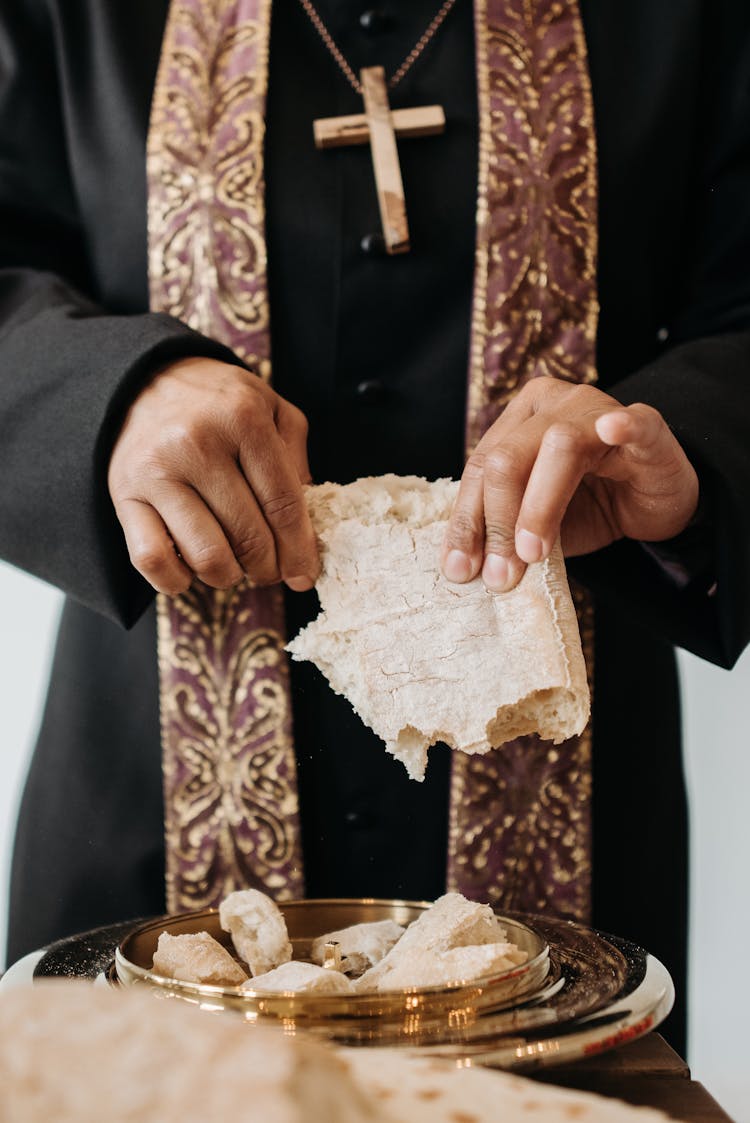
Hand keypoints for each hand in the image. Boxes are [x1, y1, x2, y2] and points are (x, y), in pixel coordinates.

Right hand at [108, 357, 318, 594]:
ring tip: (234, 566)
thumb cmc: (218, 404)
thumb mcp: (270, 409)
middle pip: (249, 536)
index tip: (304, 575)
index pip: (283, 504)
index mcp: (243, 419)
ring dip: (229, 576)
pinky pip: (153, 561)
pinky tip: (192, 571)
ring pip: (206, 557)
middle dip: (268, 568)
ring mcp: (157, 471)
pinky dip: (177, 581)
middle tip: (270, 570)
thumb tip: (305, 525)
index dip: (299, 550)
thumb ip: (296, 459)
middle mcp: (197, 443)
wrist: (145, 381)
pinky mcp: (125, 495)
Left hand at [442, 377, 699, 591]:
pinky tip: (612, 429)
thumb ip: (505, 533)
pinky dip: (620, 426)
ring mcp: (599, 410)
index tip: (460, 570)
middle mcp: (552, 406)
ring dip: (539, 506)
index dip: (467, 521)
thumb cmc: (590, 506)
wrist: (654, 501)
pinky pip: (633, 422)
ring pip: (557, 446)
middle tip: (501, 575)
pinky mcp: (647, 426)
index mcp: (517, 423)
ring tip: (534, 553)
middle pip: (508, 458)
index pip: (481, 469)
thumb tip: (464, 567)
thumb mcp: (538, 524)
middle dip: (498, 523)